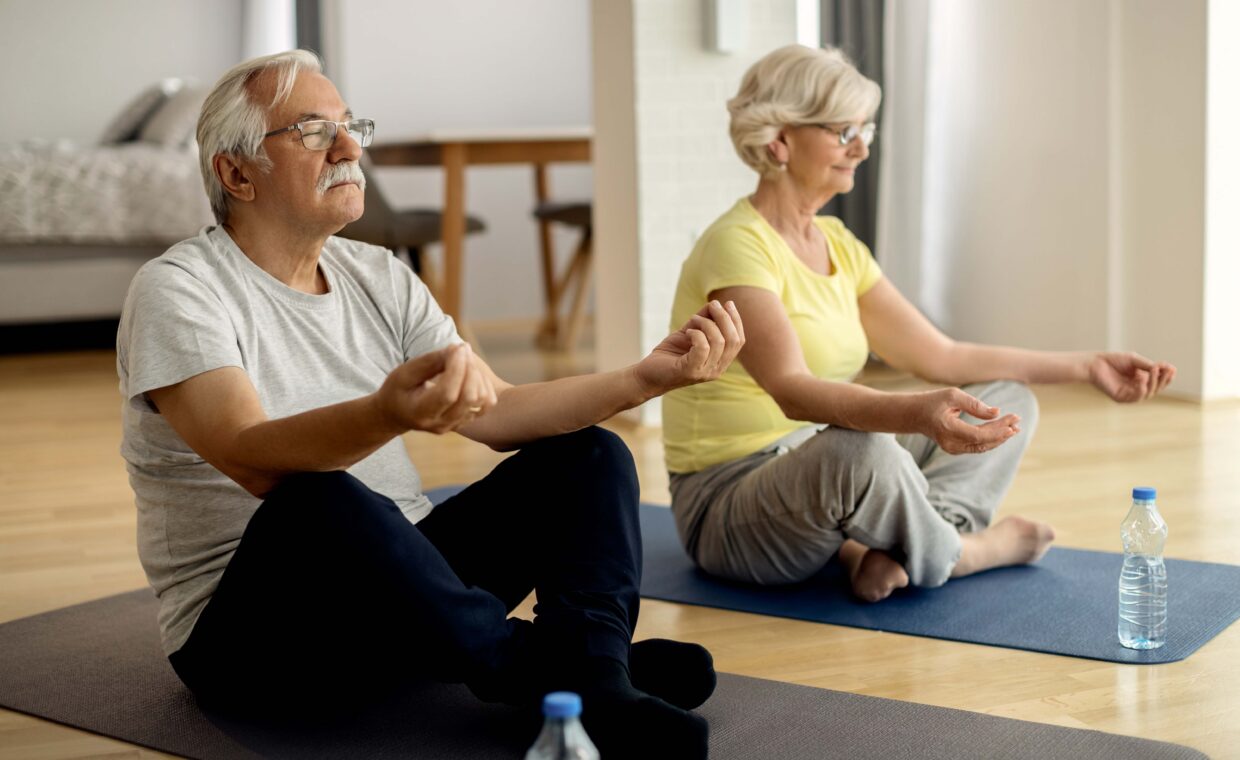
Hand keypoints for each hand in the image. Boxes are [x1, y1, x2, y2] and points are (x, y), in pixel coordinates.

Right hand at [375, 343, 496, 433]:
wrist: (396, 414)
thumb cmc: (398, 390)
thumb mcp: (404, 373)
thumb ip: (430, 362)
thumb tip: (457, 350)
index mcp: (420, 413)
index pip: (447, 393)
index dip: (457, 368)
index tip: (458, 347)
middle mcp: (440, 423)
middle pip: (468, 397)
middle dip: (469, 368)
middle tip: (462, 349)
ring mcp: (455, 425)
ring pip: (481, 400)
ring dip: (477, 374)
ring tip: (464, 359)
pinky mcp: (466, 421)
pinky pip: (487, 403)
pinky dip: (484, 384)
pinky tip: (471, 372)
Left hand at [633, 300, 744, 397]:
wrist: (648, 374)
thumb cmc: (670, 354)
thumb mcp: (690, 332)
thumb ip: (704, 320)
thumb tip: (716, 303)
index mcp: (721, 362)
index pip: (739, 340)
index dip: (736, 320)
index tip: (728, 303)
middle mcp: (717, 370)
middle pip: (733, 340)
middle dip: (724, 317)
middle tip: (712, 305)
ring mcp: (705, 372)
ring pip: (719, 341)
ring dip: (706, 324)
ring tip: (693, 320)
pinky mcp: (690, 371)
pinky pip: (703, 347)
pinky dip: (696, 334)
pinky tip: (687, 332)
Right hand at [914, 387, 1020, 454]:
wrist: (914, 415)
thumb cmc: (933, 401)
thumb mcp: (952, 395)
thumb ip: (974, 404)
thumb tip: (996, 413)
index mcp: (947, 428)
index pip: (978, 435)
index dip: (998, 430)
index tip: (1013, 420)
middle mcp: (950, 443)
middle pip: (983, 442)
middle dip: (1002, 432)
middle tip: (1017, 420)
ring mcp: (952, 449)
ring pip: (982, 446)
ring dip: (1000, 437)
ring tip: (1015, 427)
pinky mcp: (956, 449)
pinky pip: (978, 446)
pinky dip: (992, 439)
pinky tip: (1004, 431)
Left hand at [1088, 352, 1174, 401]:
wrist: (1095, 363)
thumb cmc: (1114, 360)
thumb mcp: (1136, 361)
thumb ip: (1150, 366)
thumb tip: (1170, 368)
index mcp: (1142, 380)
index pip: (1159, 381)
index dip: (1166, 376)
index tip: (1172, 368)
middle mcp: (1137, 389)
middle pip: (1156, 388)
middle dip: (1163, 379)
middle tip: (1166, 369)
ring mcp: (1129, 395)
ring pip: (1148, 393)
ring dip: (1153, 382)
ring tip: (1153, 370)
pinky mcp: (1121, 399)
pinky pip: (1136, 397)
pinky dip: (1141, 388)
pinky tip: (1142, 379)